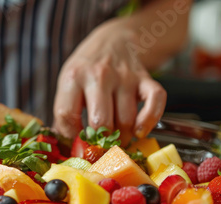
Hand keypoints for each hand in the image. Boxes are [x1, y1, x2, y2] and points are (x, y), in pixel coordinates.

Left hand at [52, 20, 165, 144]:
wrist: (113, 40)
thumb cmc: (87, 68)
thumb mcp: (68, 82)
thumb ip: (65, 111)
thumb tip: (66, 145)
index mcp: (73, 77)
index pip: (67, 116)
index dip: (71, 136)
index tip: (77, 141)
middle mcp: (99, 75)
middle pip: (101, 122)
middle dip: (101, 142)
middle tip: (101, 146)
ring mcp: (125, 77)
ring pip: (126, 120)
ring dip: (122, 137)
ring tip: (116, 138)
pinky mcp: (146, 79)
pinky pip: (155, 103)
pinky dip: (149, 121)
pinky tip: (139, 131)